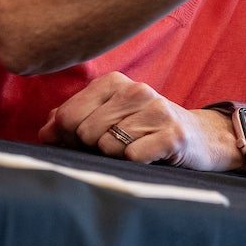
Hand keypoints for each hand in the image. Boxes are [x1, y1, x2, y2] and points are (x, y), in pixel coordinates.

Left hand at [38, 71, 242, 171]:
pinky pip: (132, 157)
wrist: (201, 138)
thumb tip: (45, 132)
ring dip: (115, 157)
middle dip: (91, 149)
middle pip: (84, 132)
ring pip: (106, 145)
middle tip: (113, 149)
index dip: (68, 137)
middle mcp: (134, 90)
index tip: (84, 142)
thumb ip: (72, 120)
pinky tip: (148, 157)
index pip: (67, 115)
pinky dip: (134, 164)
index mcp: (113, 82)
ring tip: (133, 150)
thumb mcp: (109, 118)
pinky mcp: (172, 135)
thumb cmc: (144, 130)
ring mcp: (156, 110)